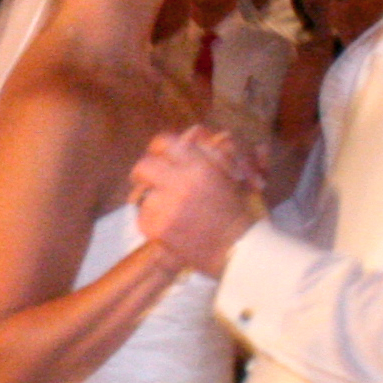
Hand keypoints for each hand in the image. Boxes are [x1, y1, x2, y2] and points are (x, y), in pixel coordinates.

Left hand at [131, 127, 260, 275]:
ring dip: (152, 201)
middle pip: (144, 166)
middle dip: (144, 174)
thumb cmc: (239, 212)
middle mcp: (179, 181)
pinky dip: (152, 222)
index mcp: (198, 164)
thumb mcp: (229, 173)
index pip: (163, 142)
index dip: (159, 149)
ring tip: (165, 210)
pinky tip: (167, 226)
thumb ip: (209, 154)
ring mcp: (166, 205)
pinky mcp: (158, 227)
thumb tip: (193, 134)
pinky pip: (143, 218)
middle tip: (147, 182)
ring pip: (142, 194)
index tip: (158, 157)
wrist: (239, 248)